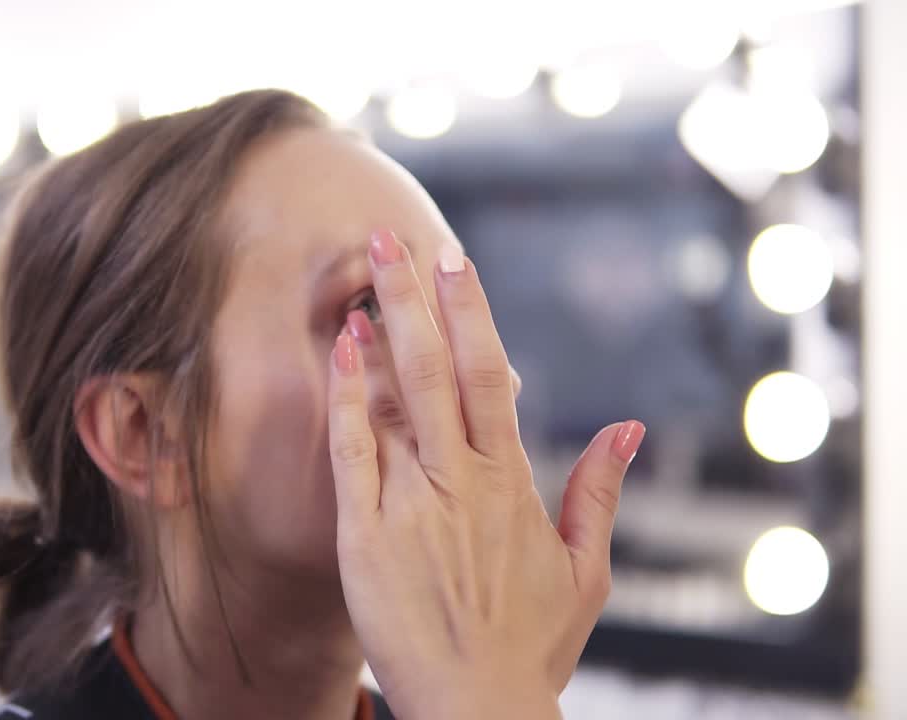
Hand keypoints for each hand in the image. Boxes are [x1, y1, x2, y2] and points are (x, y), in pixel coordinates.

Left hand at [327, 230, 644, 718]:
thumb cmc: (528, 647)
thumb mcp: (584, 572)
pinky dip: (348, 395)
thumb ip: (599, 493)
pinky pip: (354, 451)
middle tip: (395, 237)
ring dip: (384, 329)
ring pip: (399, 397)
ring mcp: (413, 503)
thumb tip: (630, 429)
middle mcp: (464, 481)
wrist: (479, 708)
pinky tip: (342, 348)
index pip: (491, 378)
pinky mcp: (365, 534)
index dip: (471, 315)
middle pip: (442, 368)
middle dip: (419, 296)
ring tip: (364, 271)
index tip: (455, 264)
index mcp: (512, 484)